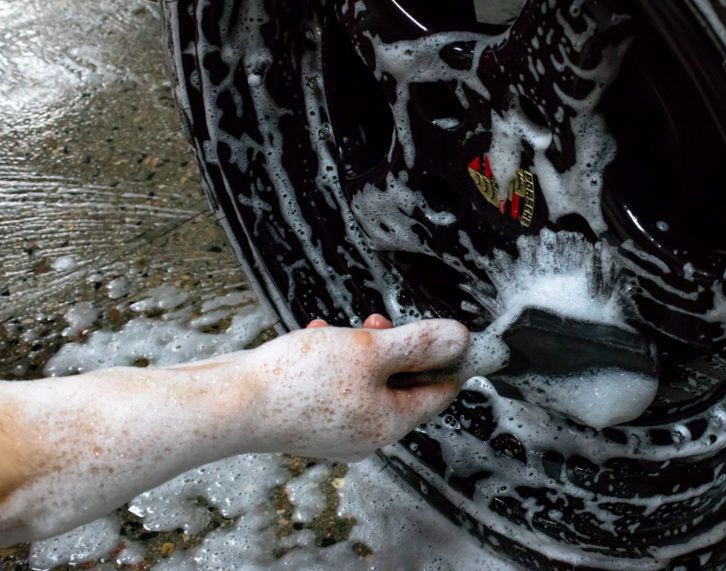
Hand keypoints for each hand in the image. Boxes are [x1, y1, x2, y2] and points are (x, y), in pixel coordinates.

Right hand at [243, 315, 468, 462]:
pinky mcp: (310, 422)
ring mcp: (336, 431)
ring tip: (339, 329)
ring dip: (359, 349)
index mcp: (390, 424)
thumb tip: (461, 339)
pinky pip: (336, 386)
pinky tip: (315, 339)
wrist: (232, 404)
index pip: (439, 393)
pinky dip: (332, 360)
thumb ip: (419, 344)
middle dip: (393, 347)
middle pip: (401, 385)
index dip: (447, 358)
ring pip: (366, 382)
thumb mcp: (370, 349)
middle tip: (378, 322)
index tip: (447, 331)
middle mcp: (366, 435)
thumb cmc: (299, 379)